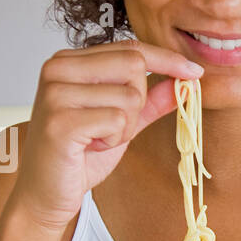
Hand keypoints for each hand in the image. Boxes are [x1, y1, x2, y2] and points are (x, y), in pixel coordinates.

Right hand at [11, 40, 204, 232]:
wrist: (46, 192)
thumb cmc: (79, 156)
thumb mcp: (122, 123)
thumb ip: (150, 101)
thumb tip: (185, 82)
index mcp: (70, 61)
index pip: (130, 48)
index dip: (166, 59)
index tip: (193, 73)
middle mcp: (58, 68)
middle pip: (133, 66)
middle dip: (138, 103)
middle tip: (114, 126)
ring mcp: (56, 93)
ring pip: (129, 97)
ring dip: (124, 127)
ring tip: (96, 139)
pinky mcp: (60, 120)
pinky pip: (117, 121)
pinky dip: (113, 140)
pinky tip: (90, 147)